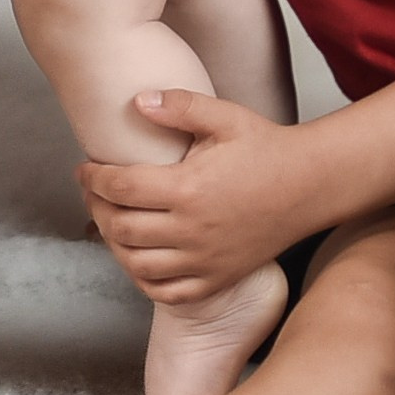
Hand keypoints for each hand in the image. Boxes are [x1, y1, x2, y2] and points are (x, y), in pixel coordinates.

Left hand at [77, 91, 322, 301]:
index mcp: (188, 188)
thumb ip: (179, 105)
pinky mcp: (218, 278)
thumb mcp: (224, 116)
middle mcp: (192, 230)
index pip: (120, 187)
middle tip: (92, 193)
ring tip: (109, 222)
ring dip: (114, 245)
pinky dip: (144, 280)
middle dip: (96, 207)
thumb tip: (136, 101)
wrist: (310, 185)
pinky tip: (138, 259)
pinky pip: (168, 292)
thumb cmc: (266, 147)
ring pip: (137, 265)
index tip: (83, 169)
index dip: (93, 178)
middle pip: (121, 228)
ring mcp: (205, 259)